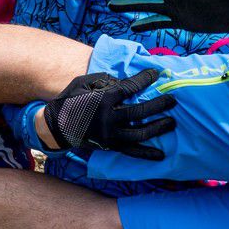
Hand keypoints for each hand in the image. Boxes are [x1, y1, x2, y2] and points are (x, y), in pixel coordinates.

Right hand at [40, 68, 176, 158]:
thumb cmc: (70, 100)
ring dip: (159, 127)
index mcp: (103, 99)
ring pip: (140, 132)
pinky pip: (132, 151)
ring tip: (172, 122)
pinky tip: (161, 154)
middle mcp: (108, 118)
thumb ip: (104, 80)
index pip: (130, 87)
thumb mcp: (83, 83)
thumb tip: (124, 81)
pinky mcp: (110, 146)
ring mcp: (110, 135)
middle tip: (173, 100)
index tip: (157, 74)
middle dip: (160, 104)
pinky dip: (147, 154)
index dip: (145, 79)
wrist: (55, 126)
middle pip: (141, 111)